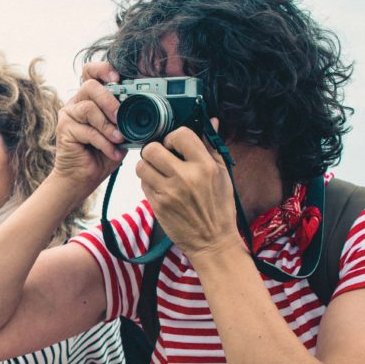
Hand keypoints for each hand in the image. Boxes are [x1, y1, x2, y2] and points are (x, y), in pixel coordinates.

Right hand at [53, 62, 126, 185]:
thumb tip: (148, 110)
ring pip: (88, 108)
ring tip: (119, 139)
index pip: (91, 72)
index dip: (103, 70)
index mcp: (90, 98)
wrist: (82, 178)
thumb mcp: (120, 133)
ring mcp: (68, 115)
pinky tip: (112, 152)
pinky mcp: (64, 129)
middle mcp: (76, 103)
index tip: (118, 79)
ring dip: (108, 125)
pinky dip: (104, 142)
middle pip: (90, 86)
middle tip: (121, 117)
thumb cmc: (101, 155)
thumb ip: (127, 120)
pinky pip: (87, 130)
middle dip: (110, 101)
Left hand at [136, 120, 238, 256]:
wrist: (212, 241)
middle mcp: (185, 177)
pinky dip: (148, 182)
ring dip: (147, 166)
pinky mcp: (157, 205)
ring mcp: (169, 192)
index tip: (175, 145)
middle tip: (161, 157)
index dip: (173, 137)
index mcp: (205, 166)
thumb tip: (212, 122)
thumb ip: (212, 147)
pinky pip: (142, 184)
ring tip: (158, 171)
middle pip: (152, 149)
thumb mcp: (222, 175)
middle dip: (154, 150)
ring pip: (141, 166)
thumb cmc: (219, 207)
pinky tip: (160, 187)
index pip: (180, 134)